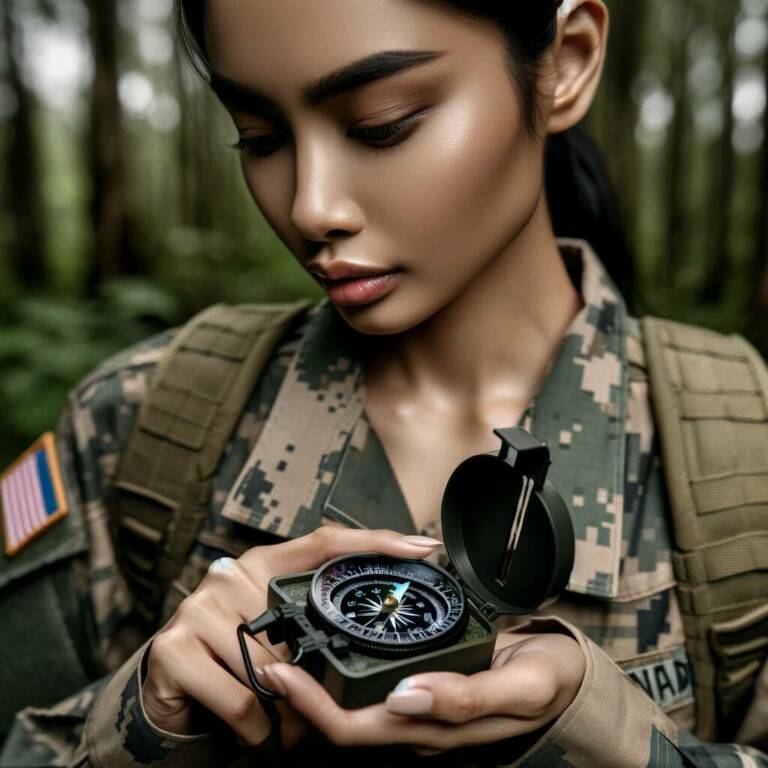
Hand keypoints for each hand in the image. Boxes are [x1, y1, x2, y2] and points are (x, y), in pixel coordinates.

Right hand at [141, 527, 442, 747]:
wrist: (169, 686)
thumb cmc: (233, 655)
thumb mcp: (274, 628)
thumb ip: (309, 617)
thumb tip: (375, 623)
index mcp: (262, 564)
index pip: (324, 543)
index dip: (375, 542)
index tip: (423, 546)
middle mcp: (230, 575)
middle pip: (300, 628)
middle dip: (315, 678)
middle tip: (316, 705)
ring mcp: (199, 608)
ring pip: (272, 671)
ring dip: (287, 712)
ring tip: (283, 723)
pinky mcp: (175, 648)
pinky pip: (241, 701)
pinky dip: (256, 729)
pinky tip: (253, 729)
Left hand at [254, 630, 584, 755]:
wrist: (569, 677)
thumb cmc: (548, 683)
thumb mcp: (518, 686)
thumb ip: (465, 697)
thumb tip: (406, 698)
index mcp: (434, 728)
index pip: (356, 729)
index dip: (313, 707)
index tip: (283, 673)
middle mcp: (419, 722)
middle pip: (345, 720)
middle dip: (303, 692)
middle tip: (272, 652)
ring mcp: (421, 706)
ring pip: (358, 703)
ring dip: (320, 681)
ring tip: (291, 645)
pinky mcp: (427, 685)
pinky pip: (379, 683)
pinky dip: (350, 665)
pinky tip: (338, 640)